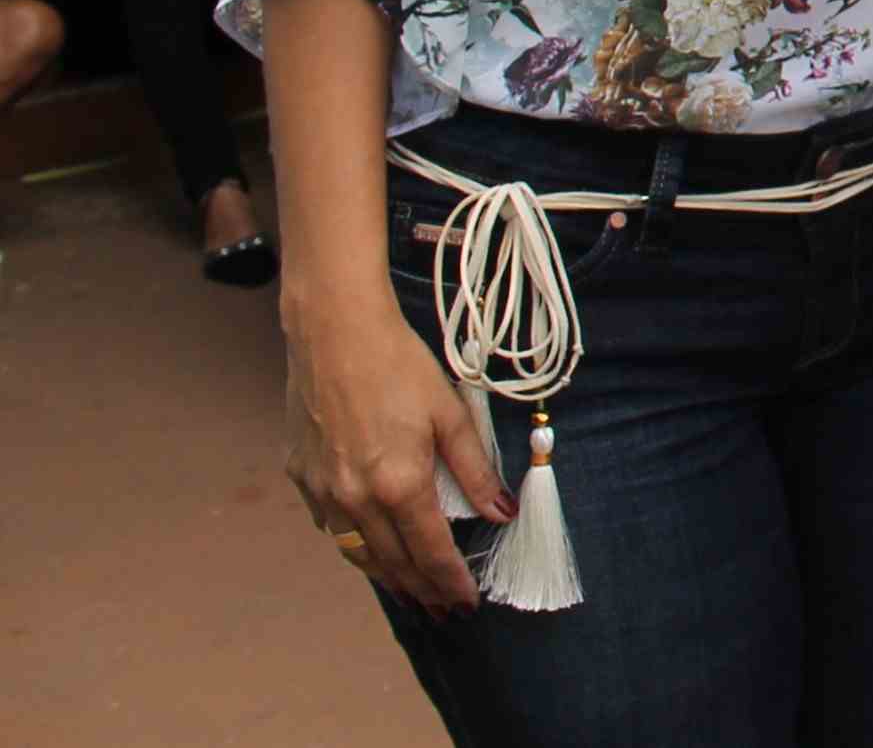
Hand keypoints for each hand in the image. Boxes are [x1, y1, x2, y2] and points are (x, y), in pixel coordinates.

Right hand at [283, 287, 505, 615]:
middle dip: (421, 589)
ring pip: (356, 553)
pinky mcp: (300, 478)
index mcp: (398, 484)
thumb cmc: (399, 366)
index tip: (466, 602)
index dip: (450, 581)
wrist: (334, 334)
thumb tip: (501, 511)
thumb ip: (475, 470)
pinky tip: (369, 547)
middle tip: (443, 608)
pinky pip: (330, 527)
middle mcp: (355, 498)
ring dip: (386, 576)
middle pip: (392, 562)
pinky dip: (354, 544)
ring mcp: (322, 491)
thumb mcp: (450, 415)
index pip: (430, 552)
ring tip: (410, 590)